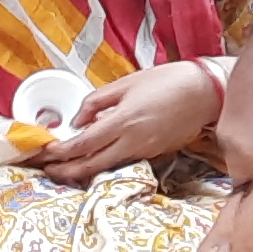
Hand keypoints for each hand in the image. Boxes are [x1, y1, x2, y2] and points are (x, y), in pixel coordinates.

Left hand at [34, 62, 219, 186]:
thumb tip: (78, 120)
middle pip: (91, 165)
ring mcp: (145, 151)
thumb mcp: (127, 83)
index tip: (45, 151)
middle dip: (65, 170)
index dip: (61, 151)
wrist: (207, 92)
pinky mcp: (155, 154)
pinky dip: (105, 164)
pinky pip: (124, 162)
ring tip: (64, 169)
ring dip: (83, 171)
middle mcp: (133, 141)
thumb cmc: (168, 81)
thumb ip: (97, 102)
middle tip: (46, 170)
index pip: (83, 143)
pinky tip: (95, 160)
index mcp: (123, 121)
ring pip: (107, 168)